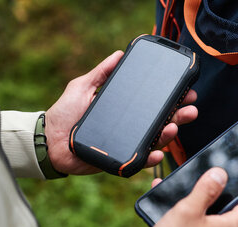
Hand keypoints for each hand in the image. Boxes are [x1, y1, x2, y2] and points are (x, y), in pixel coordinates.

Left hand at [44, 51, 197, 174]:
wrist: (47, 141)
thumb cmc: (64, 114)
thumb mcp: (82, 87)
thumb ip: (100, 73)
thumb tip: (119, 53)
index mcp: (124, 110)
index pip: (153, 104)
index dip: (171, 98)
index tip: (186, 90)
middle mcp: (129, 127)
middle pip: (160, 122)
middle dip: (179, 115)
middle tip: (190, 107)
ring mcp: (126, 145)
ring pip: (154, 141)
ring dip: (168, 135)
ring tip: (174, 127)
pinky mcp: (119, 161)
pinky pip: (138, 162)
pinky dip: (150, 159)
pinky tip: (157, 153)